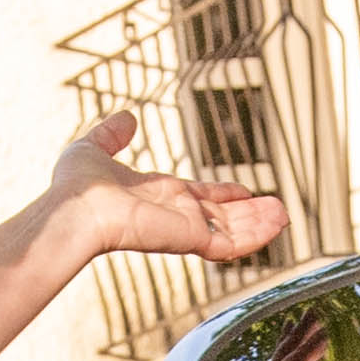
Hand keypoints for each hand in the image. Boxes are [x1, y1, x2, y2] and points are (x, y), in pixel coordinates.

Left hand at [39, 111, 284, 270]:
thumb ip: (112, 135)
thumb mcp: (94, 148)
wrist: (74, 209)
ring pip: (231, 231)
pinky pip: (230, 243)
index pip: (198, 199)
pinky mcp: (190, 239)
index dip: (221, 195)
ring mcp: (184, 229)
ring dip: (259, 224)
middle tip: (277, 209)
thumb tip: (126, 117)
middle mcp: (174, 215)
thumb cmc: (75, 186)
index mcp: (157, 196)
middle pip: (221, 217)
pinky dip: (256, 235)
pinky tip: (277, 224)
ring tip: (284, 216)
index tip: (243, 191)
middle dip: (249, 214)